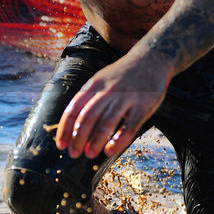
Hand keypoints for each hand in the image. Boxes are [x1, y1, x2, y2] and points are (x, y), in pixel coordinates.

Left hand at [55, 52, 171, 159]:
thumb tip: (72, 126)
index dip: (65, 128)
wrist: (151, 58)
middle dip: (78, 137)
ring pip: (107, 122)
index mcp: (94, 85)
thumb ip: (88, 99)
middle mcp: (108, 91)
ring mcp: (126, 98)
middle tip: (74, 154)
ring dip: (95, 141)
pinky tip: (110, 151)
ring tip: (89, 154)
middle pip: (88, 117)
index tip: (61, 145)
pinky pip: (129, 127)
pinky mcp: (143, 106)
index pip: (74, 108)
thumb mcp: (100, 80)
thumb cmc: (122, 76)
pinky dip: (118, 141)